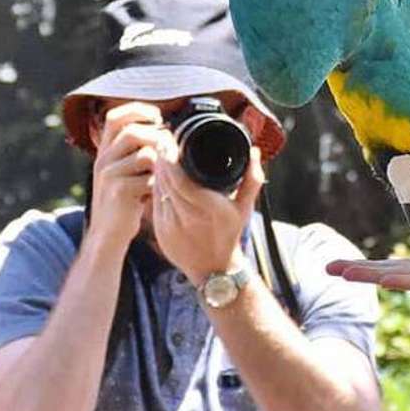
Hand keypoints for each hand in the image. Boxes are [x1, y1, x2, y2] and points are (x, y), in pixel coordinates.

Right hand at [88, 102, 166, 253]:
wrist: (107, 235)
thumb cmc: (125, 200)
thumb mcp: (126, 171)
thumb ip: (138, 150)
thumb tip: (167, 129)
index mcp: (105, 151)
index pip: (115, 117)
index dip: (138, 110)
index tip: (157, 117)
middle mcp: (103, 160)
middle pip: (132, 132)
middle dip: (157, 137)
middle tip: (168, 149)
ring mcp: (109, 175)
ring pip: (145, 154)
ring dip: (161, 162)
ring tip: (163, 174)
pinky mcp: (119, 192)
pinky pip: (149, 177)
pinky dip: (160, 183)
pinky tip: (157, 192)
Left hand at [151, 144, 262, 288]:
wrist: (213, 268)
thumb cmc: (230, 234)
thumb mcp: (245, 207)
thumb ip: (252, 178)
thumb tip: (255, 152)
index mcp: (208, 208)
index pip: (181, 181)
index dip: (171, 160)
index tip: (171, 143)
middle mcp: (187, 217)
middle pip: (166, 182)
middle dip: (162, 160)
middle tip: (163, 141)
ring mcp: (170, 225)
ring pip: (158, 191)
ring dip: (158, 172)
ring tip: (161, 155)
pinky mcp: (160, 231)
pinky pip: (154, 202)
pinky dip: (156, 187)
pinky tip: (160, 177)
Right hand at [327, 238, 409, 306]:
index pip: (401, 268)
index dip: (373, 267)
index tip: (345, 267)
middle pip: (392, 274)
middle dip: (360, 272)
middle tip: (327, 268)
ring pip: (403, 278)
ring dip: (372, 275)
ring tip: (343, 273)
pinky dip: (406, 280)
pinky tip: (384, 280)